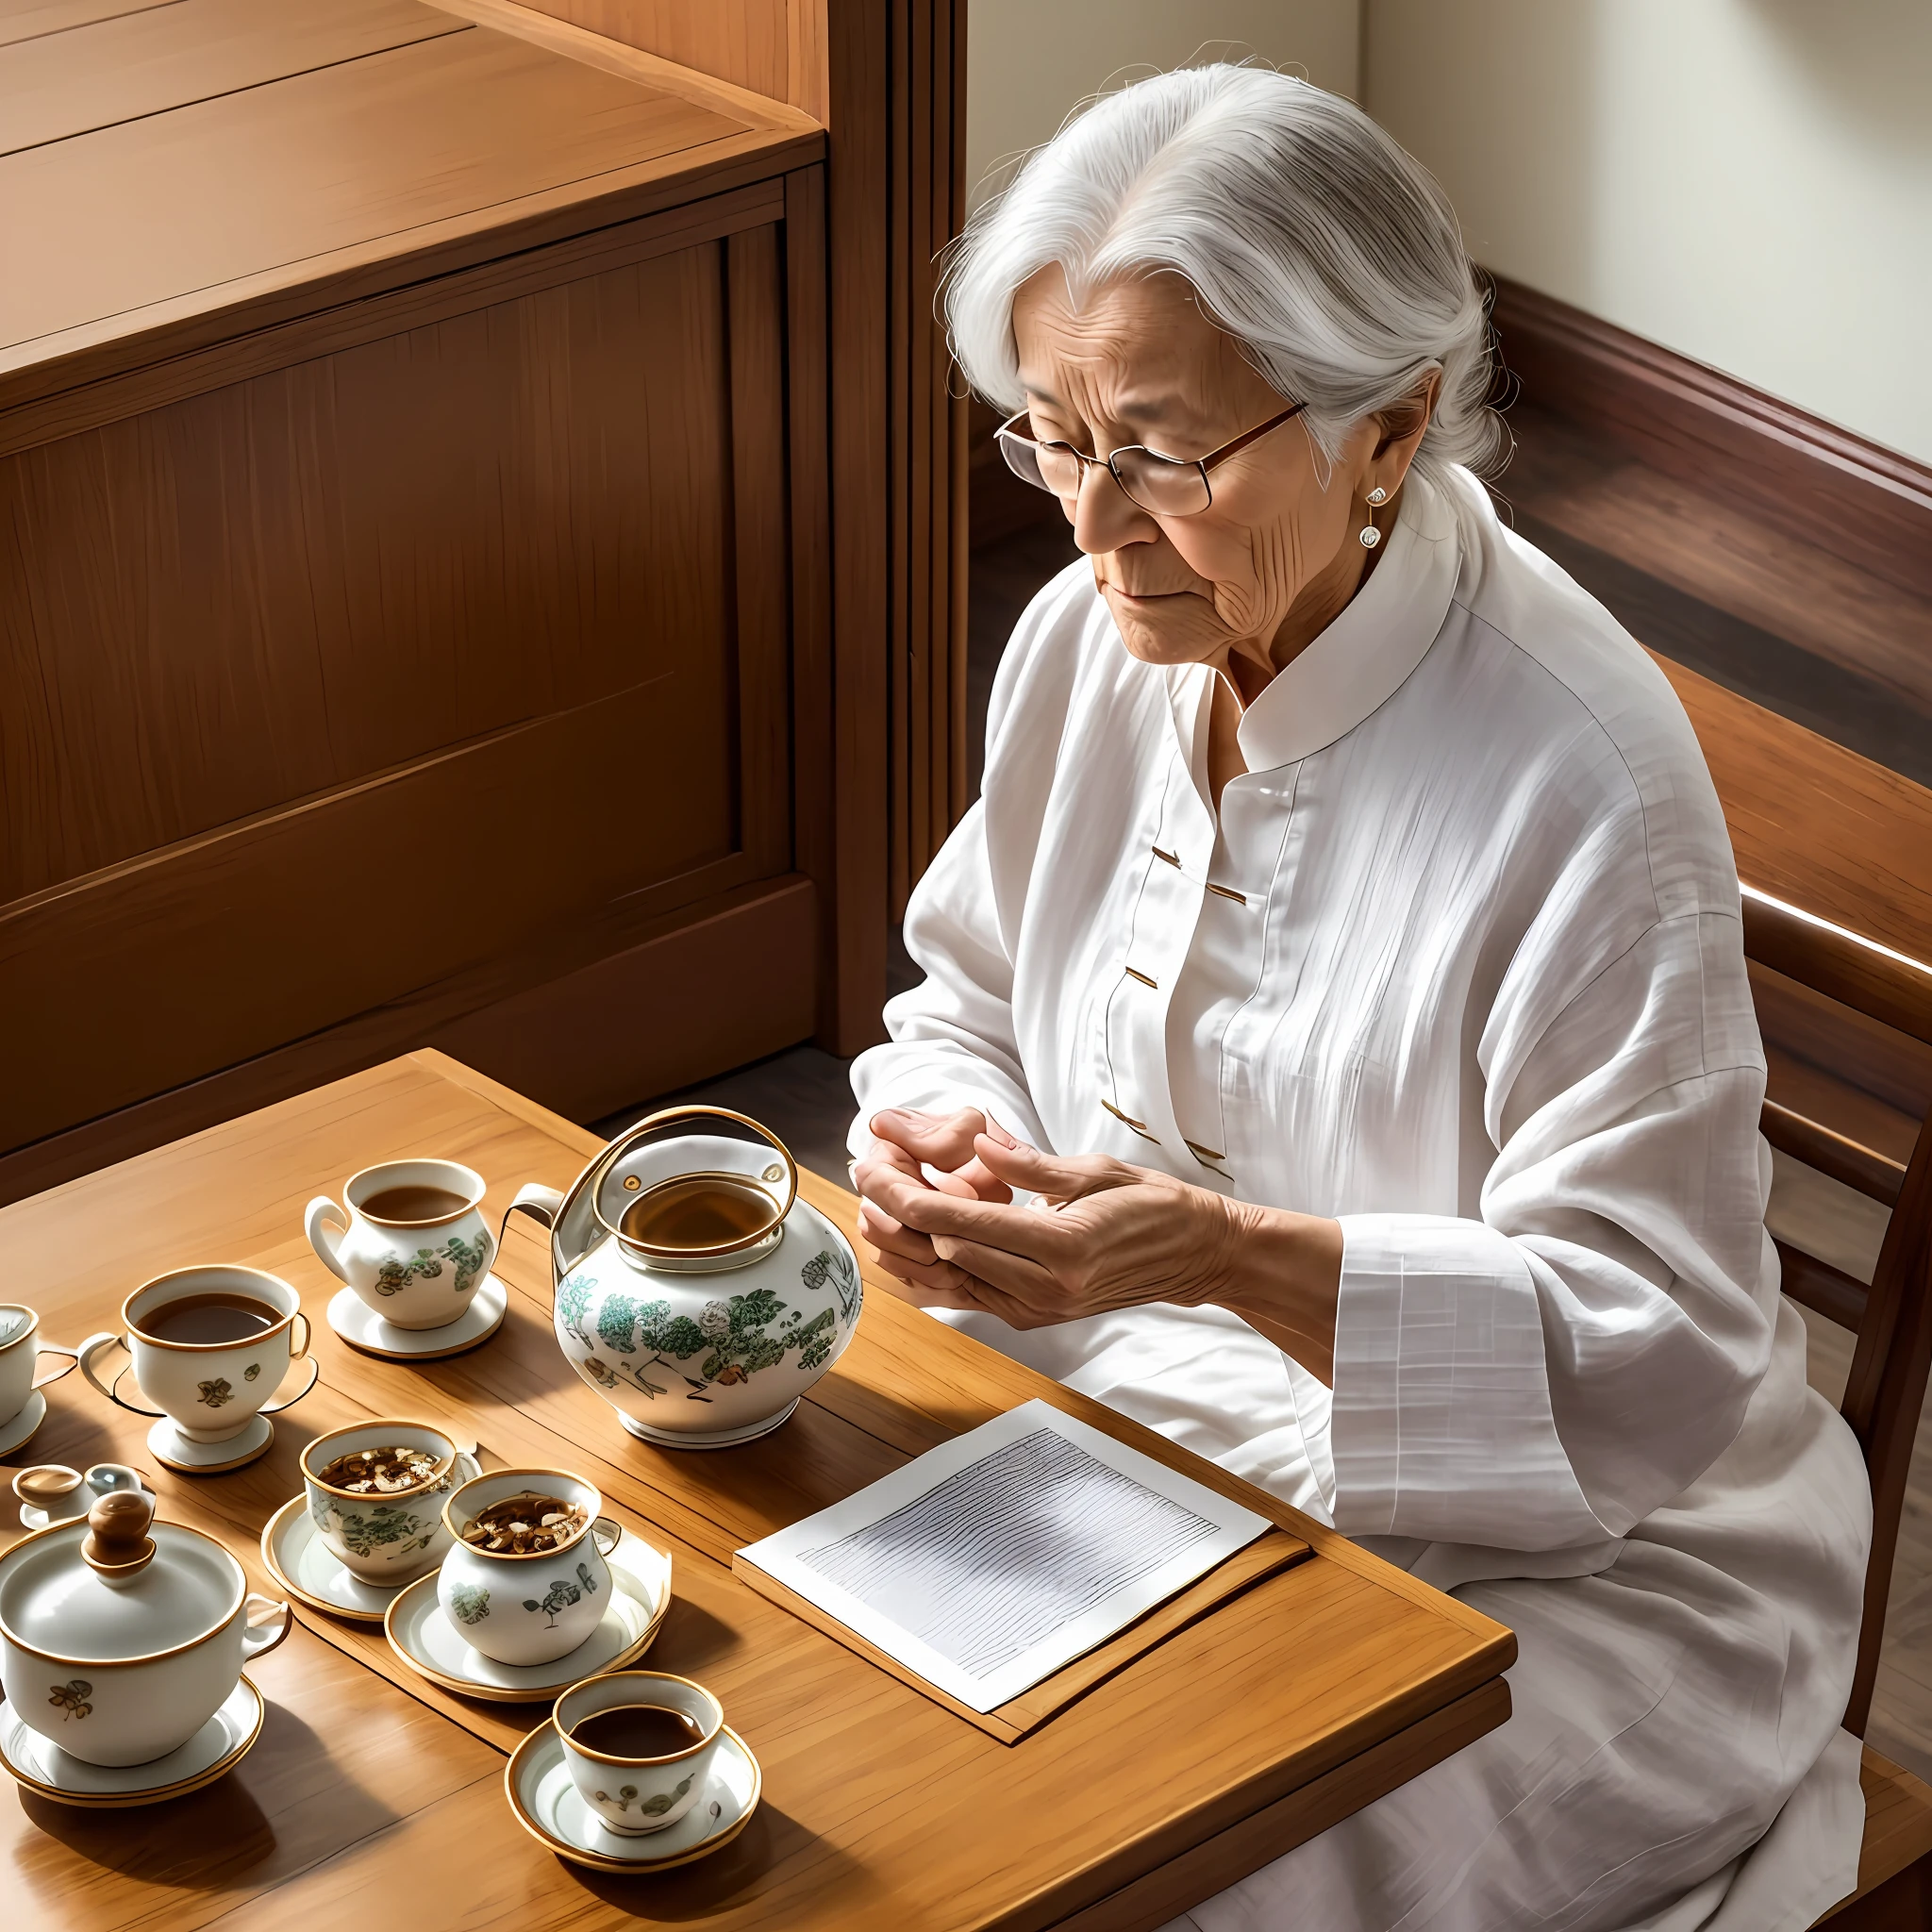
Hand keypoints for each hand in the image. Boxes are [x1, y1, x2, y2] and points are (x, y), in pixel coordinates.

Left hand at [854, 1124, 1343, 1379]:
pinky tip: (905, 1244)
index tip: (874, 1167)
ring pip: (946, 1282)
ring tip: (874, 1205)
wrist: (1195, 1256)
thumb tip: (975, 1139)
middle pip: (942, 1252)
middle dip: (895, 1213)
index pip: (959, 1223)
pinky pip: (965, 1297)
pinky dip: (929, 1271)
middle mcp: (1044, 1289)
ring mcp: (1037, 1310)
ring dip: (904, 1244)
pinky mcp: (1034, 1316)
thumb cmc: (1151, 1205)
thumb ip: (1026, 1163)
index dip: (905, 1195)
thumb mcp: (1092, 1171)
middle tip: (866, 1174)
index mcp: (1061, 1247)